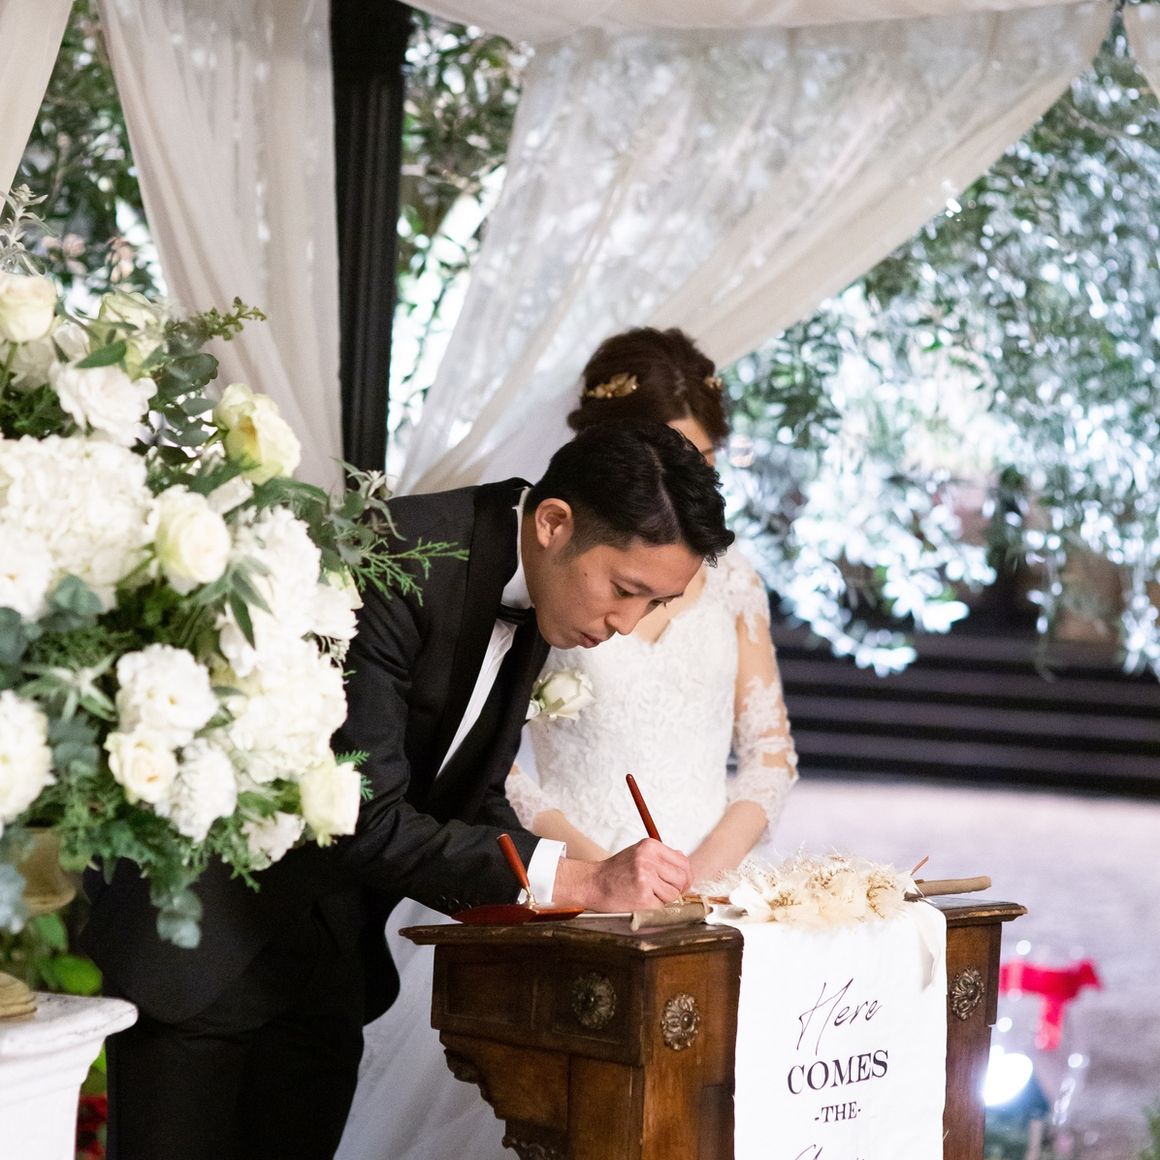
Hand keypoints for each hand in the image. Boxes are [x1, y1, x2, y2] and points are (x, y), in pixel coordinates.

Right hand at [552, 838, 691, 910]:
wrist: (593, 883)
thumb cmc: (616, 871)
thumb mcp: (639, 853)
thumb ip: (661, 857)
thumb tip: (685, 863)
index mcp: (650, 846)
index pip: (683, 862)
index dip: (686, 876)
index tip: (681, 883)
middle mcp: (648, 859)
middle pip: (682, 878)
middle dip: (678, 889)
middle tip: (667, 893)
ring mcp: (646, 878)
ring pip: (673, 894)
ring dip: (664, 899)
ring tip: (648, 895)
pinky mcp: (643, 897)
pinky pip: (662, 907)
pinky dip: (655, 908)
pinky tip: (642, 901)